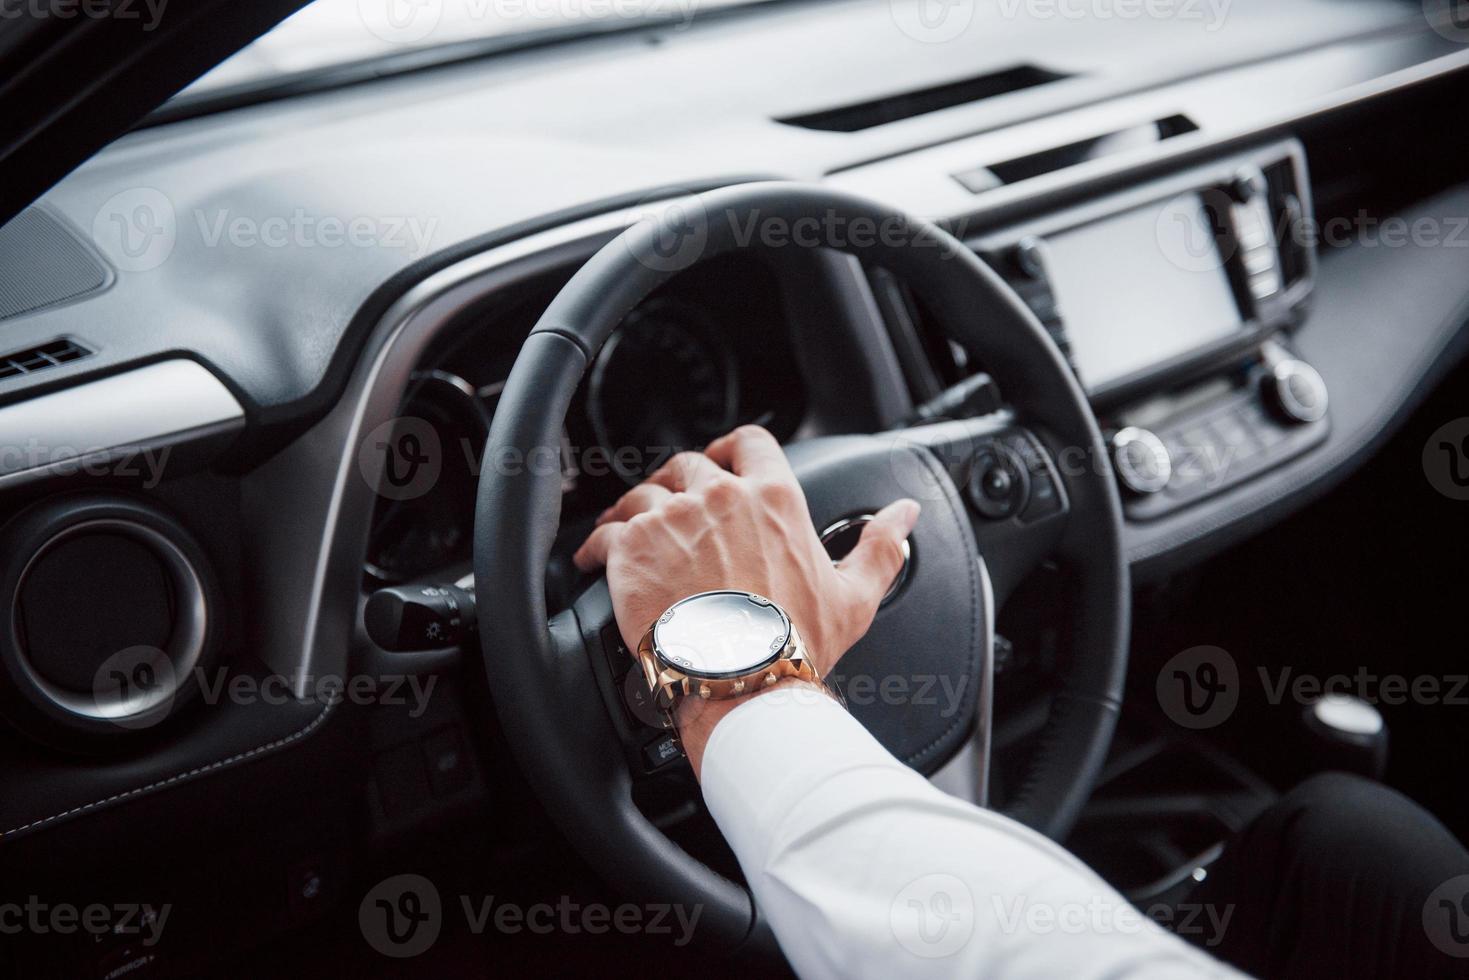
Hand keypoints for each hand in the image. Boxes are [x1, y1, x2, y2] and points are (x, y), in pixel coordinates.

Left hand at [573, 425, 919, 773]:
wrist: (741, 685)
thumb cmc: (797, 647)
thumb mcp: (855, 595)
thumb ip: (881, 545)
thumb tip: (906, 515)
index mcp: (773, 499)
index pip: (749, 443)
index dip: (732, 446)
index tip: (721, 457)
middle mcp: (719, 498)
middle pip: (689, 465)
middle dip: (679, 484)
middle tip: (675, 514)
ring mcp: (671, 519)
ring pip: (643, 494)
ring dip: (635, 511)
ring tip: (629, 537)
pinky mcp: (630, 548)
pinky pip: (604, 532)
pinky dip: (598, 545)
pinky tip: (597, 561)